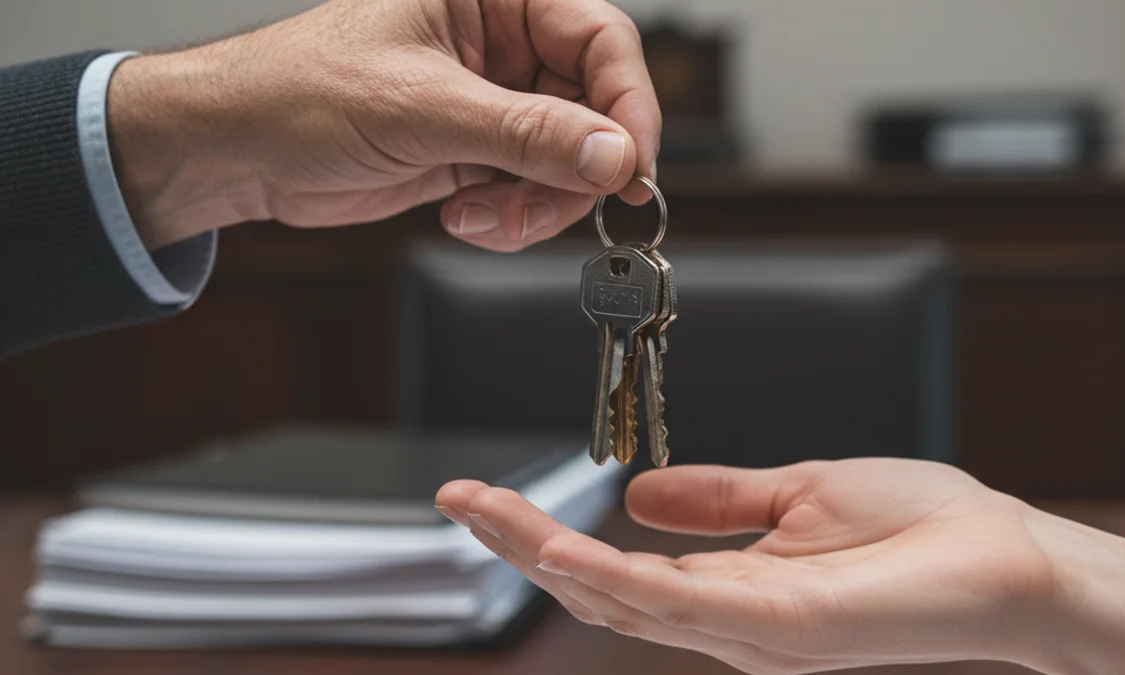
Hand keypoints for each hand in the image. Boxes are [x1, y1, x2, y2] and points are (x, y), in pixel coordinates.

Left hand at [105, 0, 659, 251]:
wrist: (237, 152)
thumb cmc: (298, 91)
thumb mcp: (422, 107)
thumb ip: (527, 133)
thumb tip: (613, 155)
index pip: (599, 38)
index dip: (627, 104)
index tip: (629, 165)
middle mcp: (499, 44)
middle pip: (593, 107)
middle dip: (576, 168)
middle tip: (558, 202)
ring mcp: (490, 101)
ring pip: (569, 159)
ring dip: (540, 202)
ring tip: (487, 214)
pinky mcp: (476, 151)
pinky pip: (532, 189)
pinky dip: (513, 216)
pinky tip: (466, 214)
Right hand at [436, 459, 1124, 674]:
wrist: (1013, 559)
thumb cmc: (924, 529)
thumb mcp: (798, 493)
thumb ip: (718, 500)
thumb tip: (637, 492)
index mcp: (732, 585)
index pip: (618, 565)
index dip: (546, 534)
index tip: (489, 494)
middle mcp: (727, 620)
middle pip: (600, 588)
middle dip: (520, 544)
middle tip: (457, 498)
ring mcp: (749, 632)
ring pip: (620, 599)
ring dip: (544, 554)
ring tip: (482, 511)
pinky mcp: (779, 628)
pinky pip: (677, 604)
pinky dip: (612, 574)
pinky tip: (559, 545)